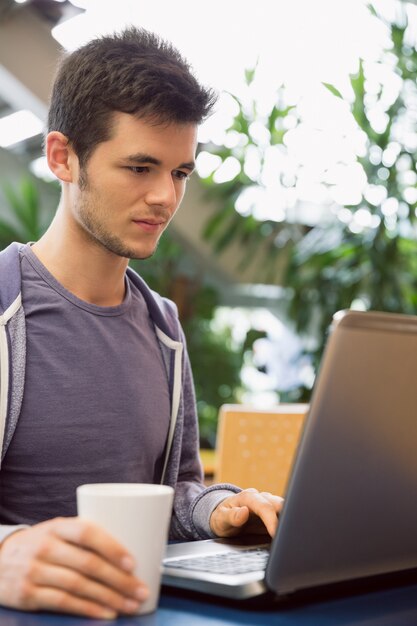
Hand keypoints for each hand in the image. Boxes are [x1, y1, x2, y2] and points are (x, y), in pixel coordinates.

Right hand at [0, 517, 148, 618]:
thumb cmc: (39, 544)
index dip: (112, 548)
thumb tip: (128, 542)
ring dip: (109, 597)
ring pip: (78, 586)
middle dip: (119, 580)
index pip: (88, 532)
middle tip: (140, 590)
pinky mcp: (28, 594)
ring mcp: (35, 571)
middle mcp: (45, 546)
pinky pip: (63, 602)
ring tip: (129, 604)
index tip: (133, 563)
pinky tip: (105, 612)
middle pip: (87, 564)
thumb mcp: (56, 530)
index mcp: (57, 526)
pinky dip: (88, 609)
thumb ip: (84, 534)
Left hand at [210, 488, 283, 537]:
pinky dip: (288, 526)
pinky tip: (289, 537)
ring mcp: (269, 505)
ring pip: (285, 509)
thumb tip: (244, 511)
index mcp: (248, 497)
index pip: (264, 506)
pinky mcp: (273, 514)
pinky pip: (284, 517)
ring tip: (292, 537)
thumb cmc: (222, 517)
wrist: (224, 518)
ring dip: (290, 521)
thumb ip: (231, 516)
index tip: (275, 533)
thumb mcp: (221, 518)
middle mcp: (261, 498)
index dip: (271, 519)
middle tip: (290, 536)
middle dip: (287, 518)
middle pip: (280, 504)